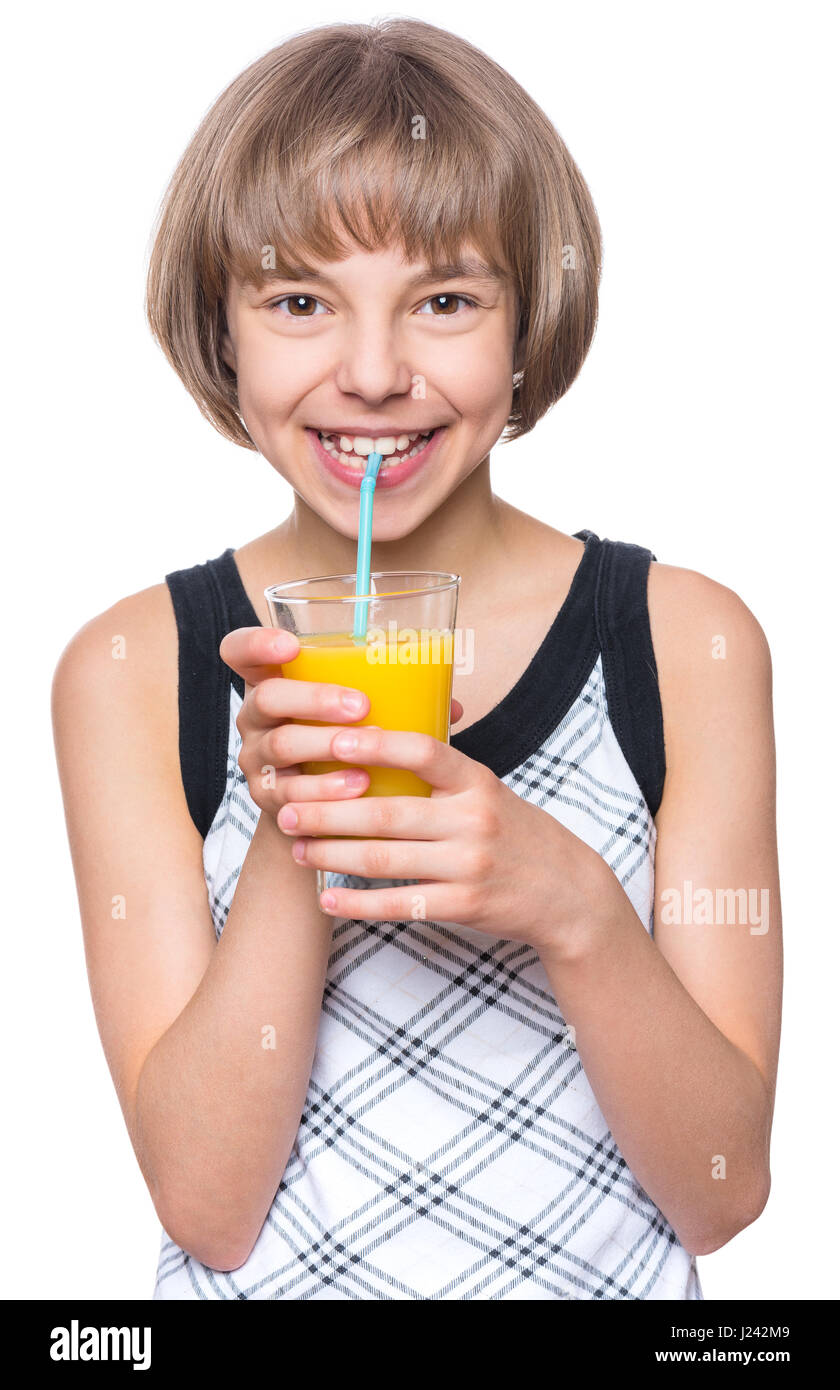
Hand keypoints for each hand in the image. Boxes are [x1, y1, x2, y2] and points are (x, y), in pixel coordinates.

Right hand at [219, 626, 463, 820]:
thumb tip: (453, 705)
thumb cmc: (348, 743)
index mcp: (274, 679)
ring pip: (280, 746)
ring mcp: (256, 757)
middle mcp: (256, 716)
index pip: (241, 650)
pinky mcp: (265, 798)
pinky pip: (289, 793)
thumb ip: (395, 698)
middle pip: (266, 697)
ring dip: (325, 746)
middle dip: (313, 699)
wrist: (324, 808)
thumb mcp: (362, 713)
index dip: (257, 643)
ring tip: (366, 752)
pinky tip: (356, 788)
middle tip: (360, 706)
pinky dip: (325, 790)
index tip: (290, 644)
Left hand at [277, 724, 615, 955]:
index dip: (375, 745)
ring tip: (297, 847)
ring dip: (332, 854)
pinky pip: (400, 904)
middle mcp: (474, 820)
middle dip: (328, 810)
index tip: (330, 741)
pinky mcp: (464, 905)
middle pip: (387, 811)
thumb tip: (373, 741)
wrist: (568, 894)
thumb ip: (441, 774)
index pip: (423, 752)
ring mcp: (469, 865)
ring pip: (385, 859)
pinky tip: (327, 899)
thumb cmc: (515, 835)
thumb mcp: (488, 792)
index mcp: (477, 782)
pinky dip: (358, 904)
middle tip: (286, 806)